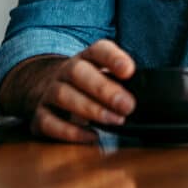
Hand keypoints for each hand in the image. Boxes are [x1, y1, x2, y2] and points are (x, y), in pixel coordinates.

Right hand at [17, 41, 136, 143]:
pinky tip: (91, 136)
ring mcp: (50, 92)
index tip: (129, 70)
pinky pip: (49, 122)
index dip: (112, 58)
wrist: (42, 85)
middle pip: (78, 72)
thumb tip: (148, 95)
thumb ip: (121, 83)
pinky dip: (70, 132)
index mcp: (85, 59)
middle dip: (103, 89)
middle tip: (127, 105)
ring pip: (63, 95)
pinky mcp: (40, 115)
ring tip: (114, 121)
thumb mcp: (101, 75)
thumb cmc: (84, 85)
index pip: (97, 50)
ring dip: (90, 109)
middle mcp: (65, 72)